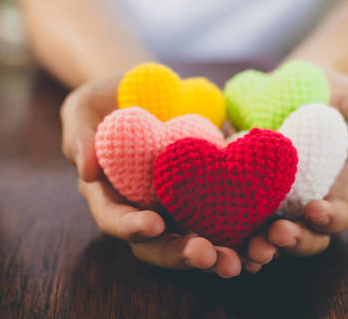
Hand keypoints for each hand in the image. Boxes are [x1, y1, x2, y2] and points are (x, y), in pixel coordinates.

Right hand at [61, 75, 241, 277]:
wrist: (146, 88)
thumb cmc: (105, 99)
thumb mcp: (82, 109)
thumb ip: (79, 138)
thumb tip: (88, 171)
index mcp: (112, 195)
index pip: (115, 219)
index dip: (130, 227)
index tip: (152, 225)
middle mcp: (145, 206)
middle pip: (159, 242)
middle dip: (182, 253)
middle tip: (207, 256)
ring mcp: (178, 200)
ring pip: (197, 235)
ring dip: (221, 251)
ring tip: (245, 259)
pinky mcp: (209, 187)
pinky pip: (227, 211)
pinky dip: (246, 225)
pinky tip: (268, 232)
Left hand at [242, 68, 347, 272]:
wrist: (290, 85)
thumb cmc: (332, 97)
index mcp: (332, 189)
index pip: (336, 216)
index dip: (328, 219)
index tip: (315, 210)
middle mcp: (299, 202)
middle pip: (300, 236)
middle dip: (290, 241)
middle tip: (275, 235)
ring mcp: (268, 199)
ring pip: (265, 234)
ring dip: (258, 245)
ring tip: (248, 247)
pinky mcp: (239, 188)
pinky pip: (233, 213)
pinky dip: (227, 226)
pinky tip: (216, 230)